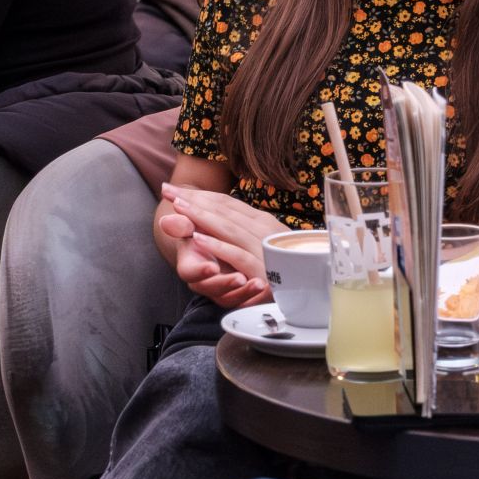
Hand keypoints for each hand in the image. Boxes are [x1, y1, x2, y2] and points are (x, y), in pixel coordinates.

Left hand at [157, 184, 288, 300]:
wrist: (310, 288)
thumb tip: (197, 221)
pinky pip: (238, 255)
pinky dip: (218, 246)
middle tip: (169, 192)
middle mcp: (265, 230)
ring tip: (179, 208)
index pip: (226, 204)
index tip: (173, 190)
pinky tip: (198, 239)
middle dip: (195, 201)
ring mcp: (265, 248)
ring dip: (203, 217)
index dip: (198, 195)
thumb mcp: (252, 246)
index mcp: (262, 222)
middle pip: (225, 211)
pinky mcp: (264, 270)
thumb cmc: (278, 268)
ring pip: (230, 229)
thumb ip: (228, 233)